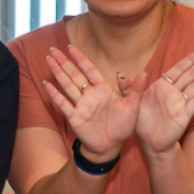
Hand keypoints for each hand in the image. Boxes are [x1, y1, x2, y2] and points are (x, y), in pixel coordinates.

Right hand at [42, 44, 140, 159]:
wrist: (111, 146)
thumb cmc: (123, 126)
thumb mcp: (133, 106)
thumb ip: (136, 90)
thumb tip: (145, 73)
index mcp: (103, 89)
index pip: (89, 70)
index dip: (80, 58)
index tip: (71, 47)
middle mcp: (89, 95)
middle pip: (74, 74)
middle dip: (63, 62)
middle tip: (53, 49)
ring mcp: (80, 105)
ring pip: (66, 85)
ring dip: (57, 72)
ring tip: (48, 60)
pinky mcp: (74, 117)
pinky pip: (63, 103)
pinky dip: (55, 94)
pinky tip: (47, 84)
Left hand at [135, 46, 193, 153]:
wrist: (148, 140)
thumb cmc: (142, 120)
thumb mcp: (131, 102)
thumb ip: (128, 87)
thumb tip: (119, 74)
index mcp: (162, 86)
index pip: (179, 68)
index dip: (191, 59)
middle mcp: (173, 92)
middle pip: (192, 73)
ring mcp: (180, 102)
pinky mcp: (184, 114)